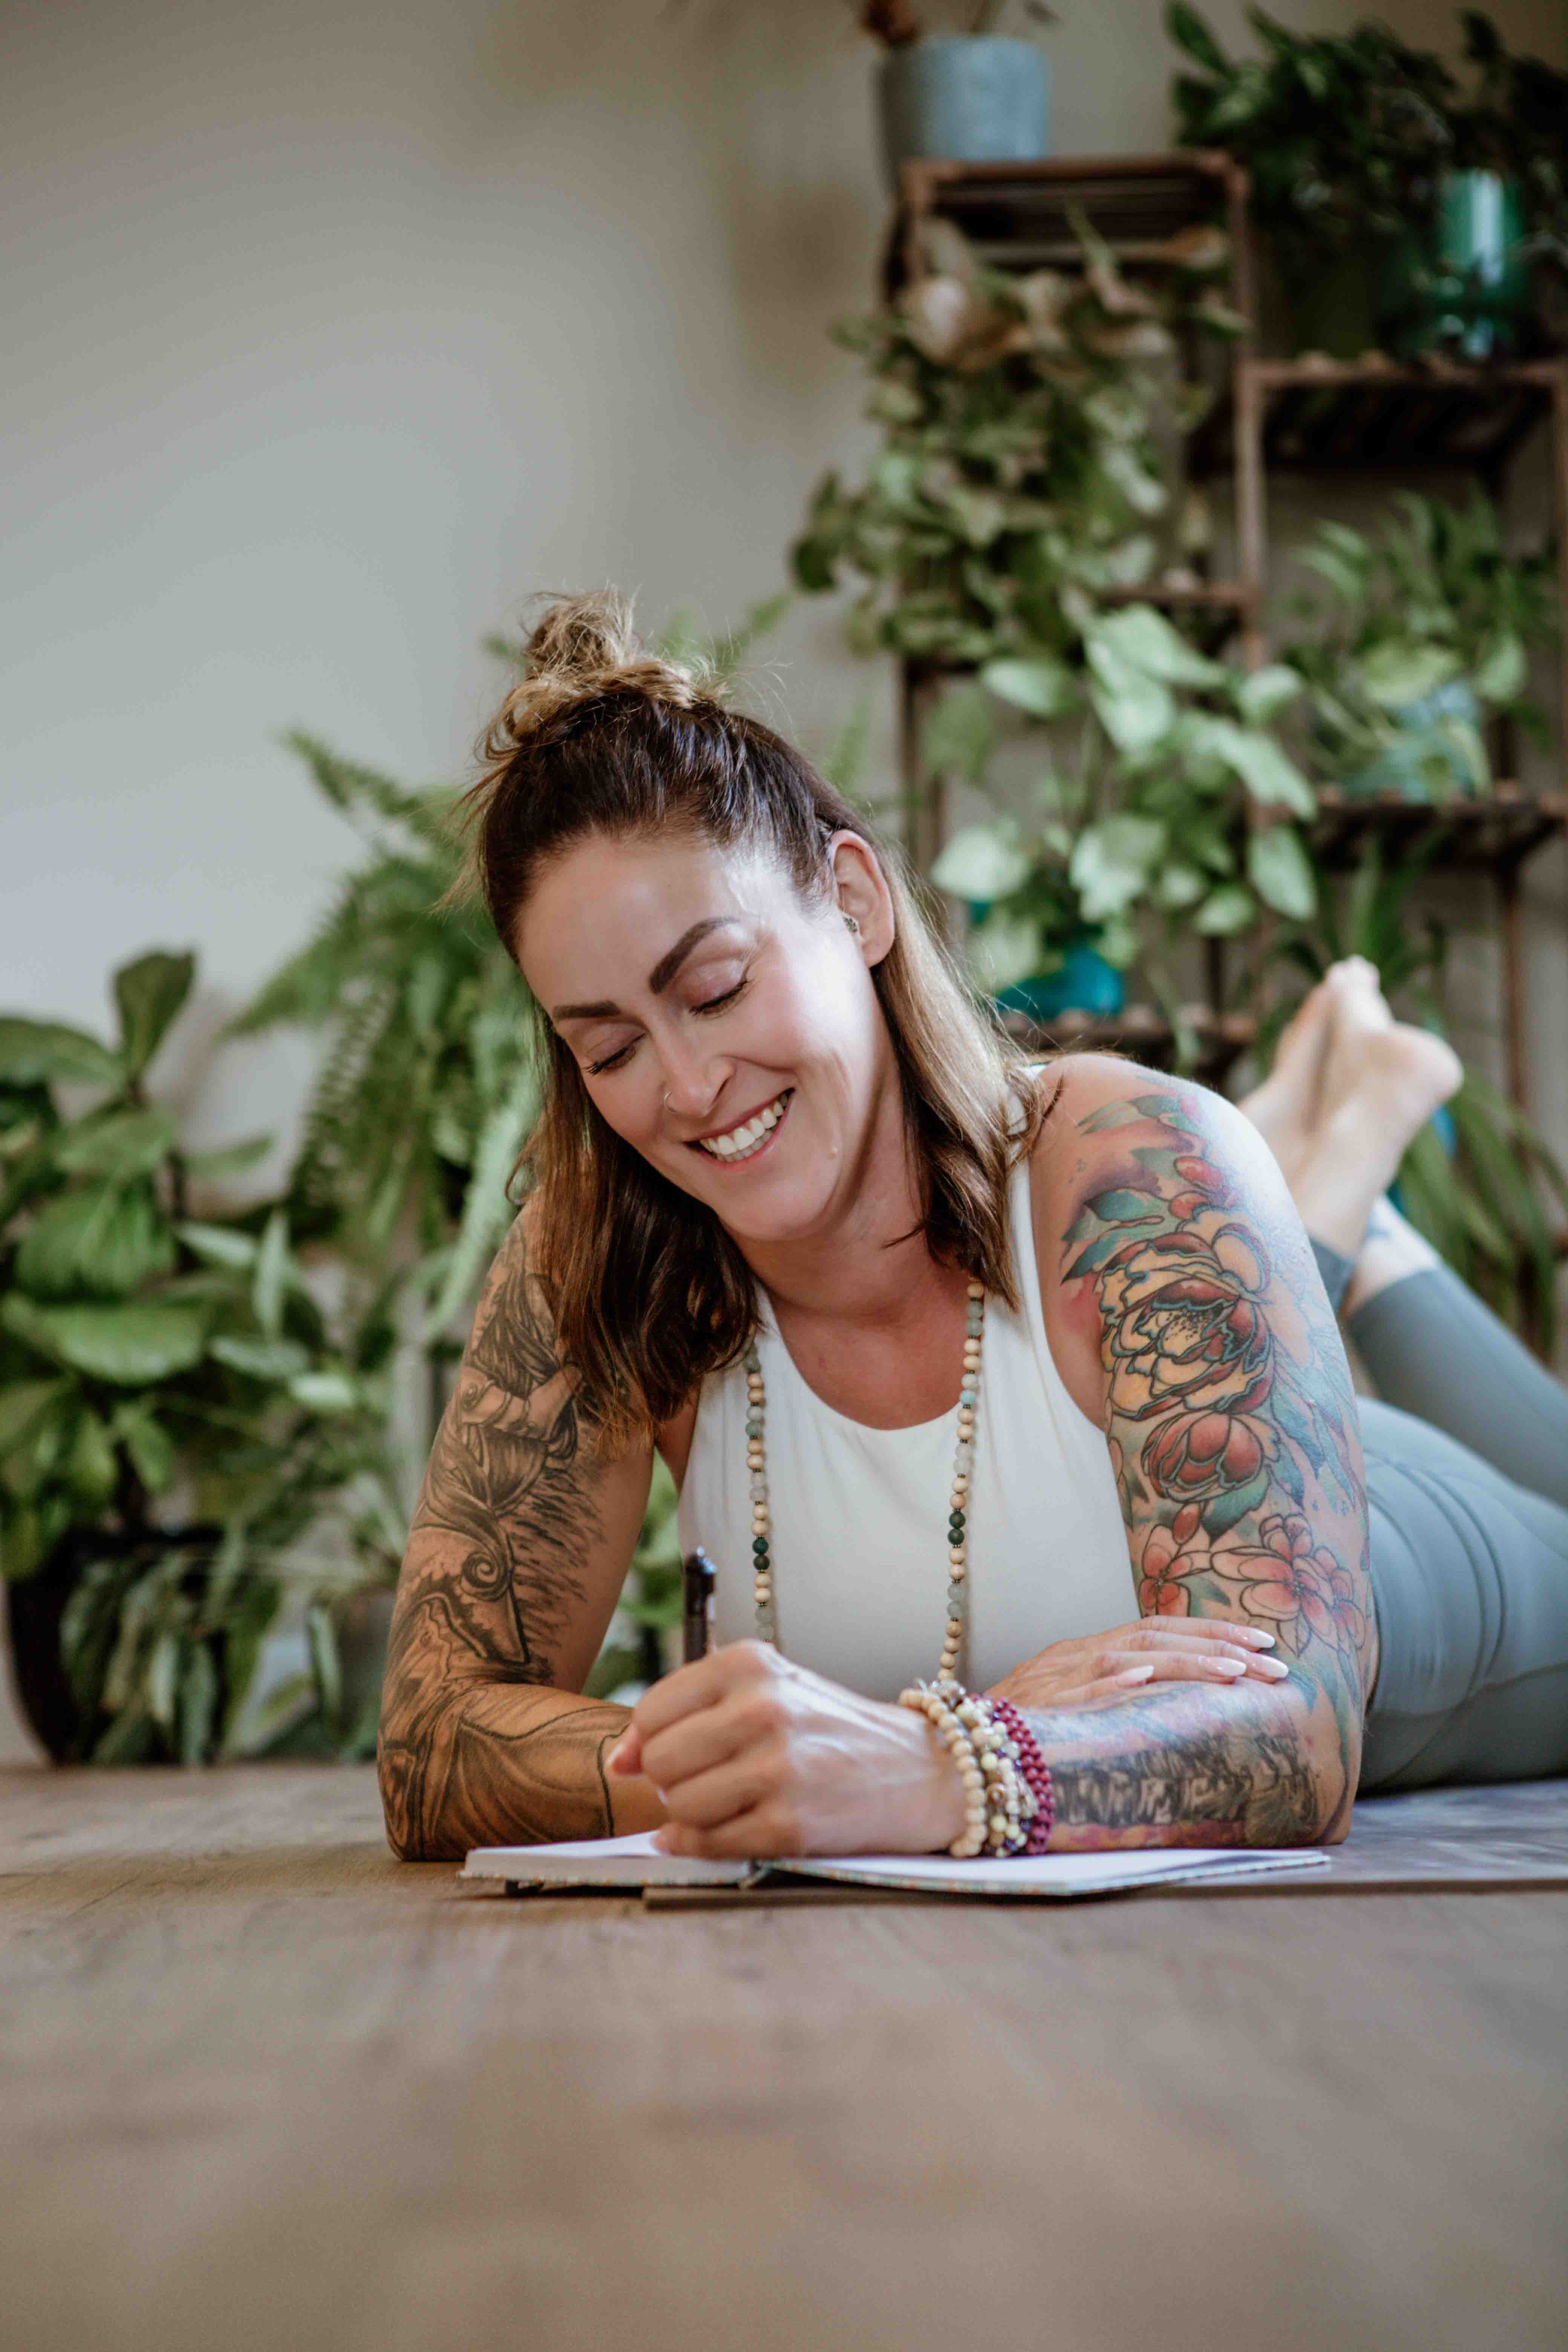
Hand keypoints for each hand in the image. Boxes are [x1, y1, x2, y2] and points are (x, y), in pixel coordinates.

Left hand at [604, 1639, 966, 1858]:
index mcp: (750, 1664)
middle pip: (661, 1763)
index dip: (650, 1742)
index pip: (653, 1711)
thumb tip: (618, 1763)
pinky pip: (711, 1843)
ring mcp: (778, 1768)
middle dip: (672, 1781)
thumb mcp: (764, 1691)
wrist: (916, 1770)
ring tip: (730, 1801)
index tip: (675, 1753)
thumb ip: (686, 1714)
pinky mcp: (790, 1824)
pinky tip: (732, 1828)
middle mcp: (763, 1708)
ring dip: (692, 1815)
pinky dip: (706, 1844)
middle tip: (709, 1778)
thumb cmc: (825, 1729)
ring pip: (680, 1807)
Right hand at [984, 1618, 1289, 1713]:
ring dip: (1183, 1661)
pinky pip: (1077, 1689)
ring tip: (1233, 1672)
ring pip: (1129, 1656)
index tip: (1264, 1646)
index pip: (1161, 1628)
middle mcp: (1076, 1654)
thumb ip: (1117, 1690)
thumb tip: (1173, 1692)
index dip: (1213, 1633)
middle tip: (1273, 1662)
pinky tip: (1144, 1677)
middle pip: (1156, 1635)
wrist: (958, 1742)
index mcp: (1089, 1650)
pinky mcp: (1039, 1704)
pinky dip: (1110, 1681)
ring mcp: (1057, 1676)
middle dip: (1219, 1646)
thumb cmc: (1021, 1729)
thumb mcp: (1074, 1700)